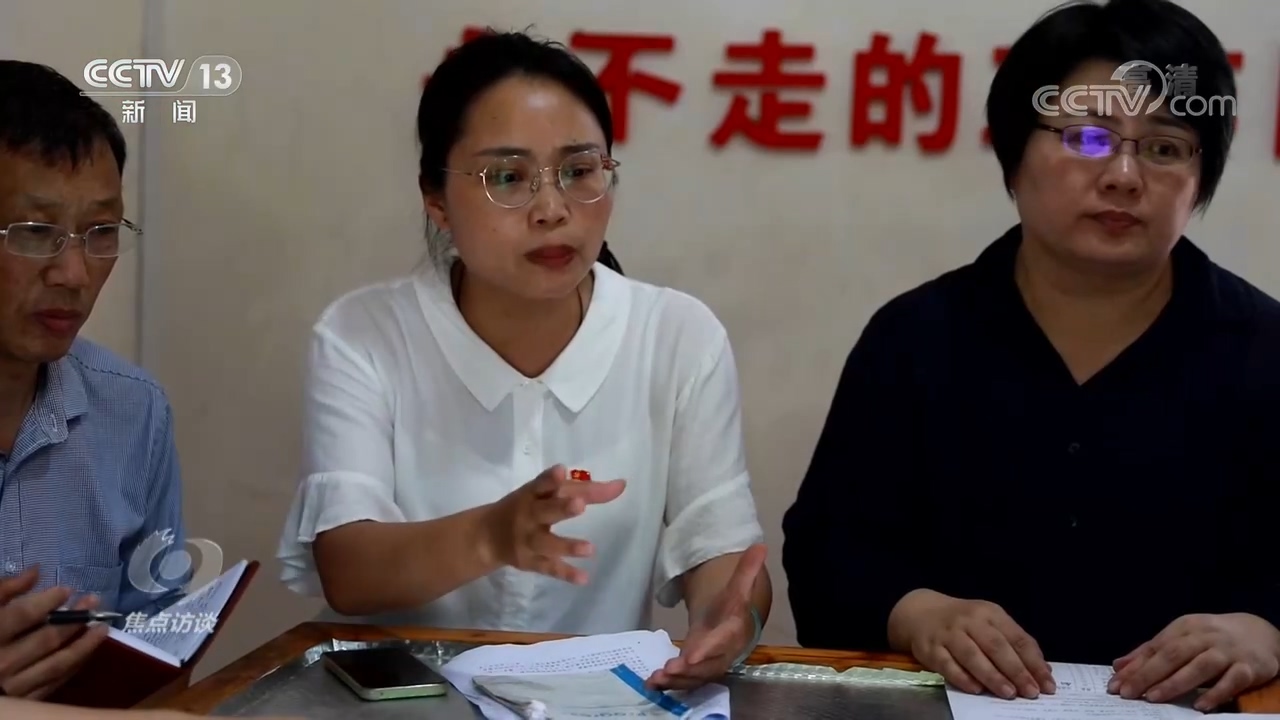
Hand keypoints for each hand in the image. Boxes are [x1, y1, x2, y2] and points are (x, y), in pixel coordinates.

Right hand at [0, 567, 109, 698]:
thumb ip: (4, 590)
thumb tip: (35, 571)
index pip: (23, 616)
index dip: (47, 601)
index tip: (67, 589)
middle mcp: (3, 662)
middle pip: (46, 639)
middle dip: (74, 618)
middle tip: (93, 601)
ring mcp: (14, 686)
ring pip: (57, 663)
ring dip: (83, 644)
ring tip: (101, 628)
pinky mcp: (25, 701)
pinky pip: (54, 683)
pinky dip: (72, 666)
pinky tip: (85, 652)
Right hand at [486, 464, 624, 584]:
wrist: (487, 536)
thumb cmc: (528, 507)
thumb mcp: (547, 493)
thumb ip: (584, 489)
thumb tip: (621, 485)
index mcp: (532, 494)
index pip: (541, 484)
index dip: (550, 479)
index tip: (561, 470)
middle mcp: (528, 516)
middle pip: (545, 512)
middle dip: (561, 509)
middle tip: (580, 505)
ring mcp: (528, 541)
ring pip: (547, 544)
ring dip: (567, 546)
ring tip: (590, 549)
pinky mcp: (530, 562)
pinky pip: (549, 568)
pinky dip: (565, 574)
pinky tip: (583, 578)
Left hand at [647, 544, 766, 690]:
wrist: (735, 628)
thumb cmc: (732, 608)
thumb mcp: (738, 588)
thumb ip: (746, 570)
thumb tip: (760, 546)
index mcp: (732, 633)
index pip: (720, 642)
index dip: (707, 650)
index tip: (691, 656)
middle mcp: (722, 654)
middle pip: (706, 667)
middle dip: (688, 671)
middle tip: (667, 670)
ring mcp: (709, 666)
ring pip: (694, 678)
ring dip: (676, 681)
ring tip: (656, 679)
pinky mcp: (696, 673)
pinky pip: (685, 682)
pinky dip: (669, 685)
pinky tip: (651, 684)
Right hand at [892, 590, 1055, 699]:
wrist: (920, 612)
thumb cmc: (963, 622)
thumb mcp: (989, 623)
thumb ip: (1014, 643)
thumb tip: (1042, 670)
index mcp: (990, 613)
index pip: (1017, 637)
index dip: (1033, 662)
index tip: (1047, 684)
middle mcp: (969, 621)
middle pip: (996, 646)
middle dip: (1016, 670)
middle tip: (1031, 691)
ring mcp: (948, 634)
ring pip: (972, 655)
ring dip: (992, 675)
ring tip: (1008, 693)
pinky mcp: (930, 648)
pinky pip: (948, 664)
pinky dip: (962, 678)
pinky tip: (976, 689)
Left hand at [1108, 613, 1279, 710]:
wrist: (1260, 633)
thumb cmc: (1212, 638)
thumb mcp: (1181, 638)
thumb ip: (1151, 652)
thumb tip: (1119, 666)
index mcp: (1184, 628)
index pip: (1155, 648)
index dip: (1134, 667)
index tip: (1116, 684)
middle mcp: (1204, 637)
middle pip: (1173, 655)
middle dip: (1148, 674)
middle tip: (1129, 693)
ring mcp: (1227, 651)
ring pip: (1200, 666)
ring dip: (1176, 683)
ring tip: (1154, 698)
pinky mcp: (1249, 668)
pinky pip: (1232, 681)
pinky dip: (1216, 693)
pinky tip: (1200, 706)